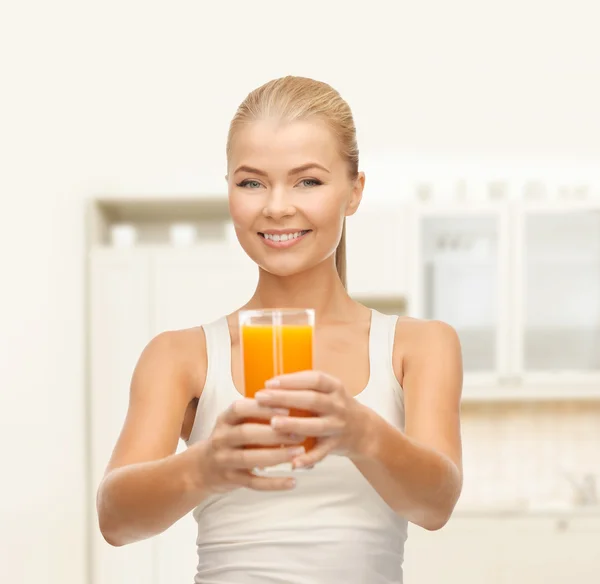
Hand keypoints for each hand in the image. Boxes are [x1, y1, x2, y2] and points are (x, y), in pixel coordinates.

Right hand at [199, 398, 305, 493]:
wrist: (201, 468)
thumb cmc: (229, 439)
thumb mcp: (234, 422)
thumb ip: (255, 413)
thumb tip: (291, 401)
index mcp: (225, 419)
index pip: (239, 409)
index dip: (262, 408)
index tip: (286, 409)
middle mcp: (221, 438)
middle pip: (246, 433)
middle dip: (274, 433)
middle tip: (299, 433)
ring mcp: (224, 460)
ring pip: (249, 458)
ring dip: (276, 455)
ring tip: (299, 452)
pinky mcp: (231, 480)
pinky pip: (253, 483)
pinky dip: (274, 483)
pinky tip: (293, 481)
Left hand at [254, 371, 370, 468]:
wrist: (365, 430)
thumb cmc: (336, 406)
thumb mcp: (327, 391)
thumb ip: (305, 387)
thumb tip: (269, 386)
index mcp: (334, 387)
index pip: (314, 379)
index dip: (292, 380)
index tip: (269, 382)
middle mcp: (338, 405)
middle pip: (312, 400)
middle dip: (285, 398)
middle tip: (261, 398)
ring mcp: (338, 426)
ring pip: (316, 426)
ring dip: (294, 424)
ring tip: (273, 424)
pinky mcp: (336, 445)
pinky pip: (321, 453)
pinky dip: (308, 459)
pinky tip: (292, 462)